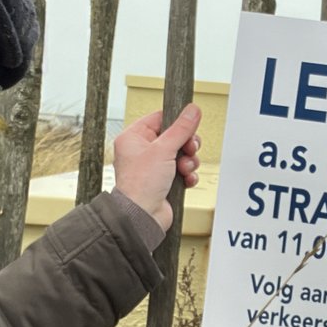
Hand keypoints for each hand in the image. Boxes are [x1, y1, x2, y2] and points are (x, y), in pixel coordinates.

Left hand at [113, 103, 202, 230]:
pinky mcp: (164, 180)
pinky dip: (187, 174)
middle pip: (174, 136)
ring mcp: (153, 166)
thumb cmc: (140, 185)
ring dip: (188, 161)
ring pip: (181, 154)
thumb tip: (192, 110)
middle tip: (188, 149)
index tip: (188, 127)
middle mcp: (142, 151)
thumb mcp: (164, 149)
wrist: (142, 216)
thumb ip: (181, 128)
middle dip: (186, 145)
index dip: (176, 123)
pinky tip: (185, 179)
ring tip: (184, 168)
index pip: (160, 118)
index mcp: (134, 138)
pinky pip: (182, 170)